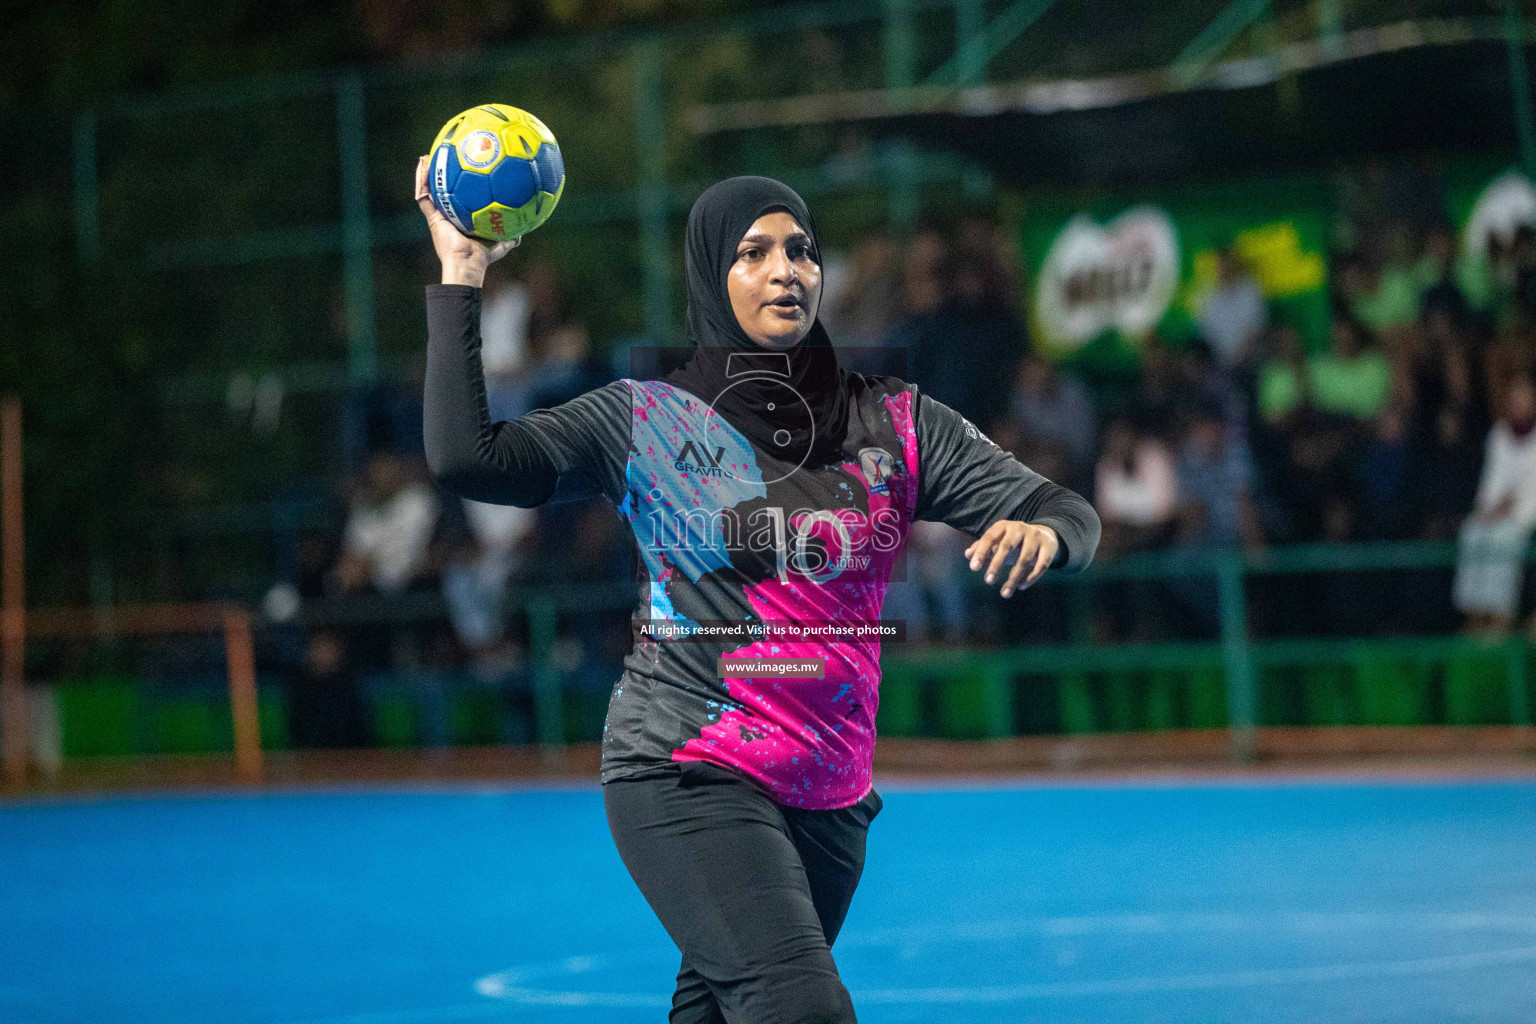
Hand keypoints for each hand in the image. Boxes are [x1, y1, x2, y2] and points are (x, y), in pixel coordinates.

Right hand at [414, 154, 518, 286]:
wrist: (467, 263)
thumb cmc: (483, 257)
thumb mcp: (501, 244)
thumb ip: (510, 237)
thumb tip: (523, 230)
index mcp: (462, 220)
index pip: (460, 200)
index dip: (460, 187)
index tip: (464, 171)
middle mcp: (449, 216)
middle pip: (443, 192)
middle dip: (442, 177)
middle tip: (444, 159)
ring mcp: (438, 216)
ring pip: (429, 190)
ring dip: (428, 174)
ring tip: (429, 156)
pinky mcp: (432, 217)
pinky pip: (424, 195)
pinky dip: (421, 179)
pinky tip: (424, 163)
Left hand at [964, 521, 1058, 598]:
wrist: (1044, 534)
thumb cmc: (1013, 541)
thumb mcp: (998, 541)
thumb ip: (982, 547)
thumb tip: (967, 555)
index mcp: (1003, 526)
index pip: (989, 538)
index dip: (981, 552)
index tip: (973, 568)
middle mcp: (1019, 528)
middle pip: (1006, 546)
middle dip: (996, 564)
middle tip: (988, 581)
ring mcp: (1035, 537)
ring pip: (1024, 559)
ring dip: (1014, 578)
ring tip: (1005, 593)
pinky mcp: (1048, 548)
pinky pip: (1041, 565)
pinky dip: (1031, 578)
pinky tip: (1021, 587)